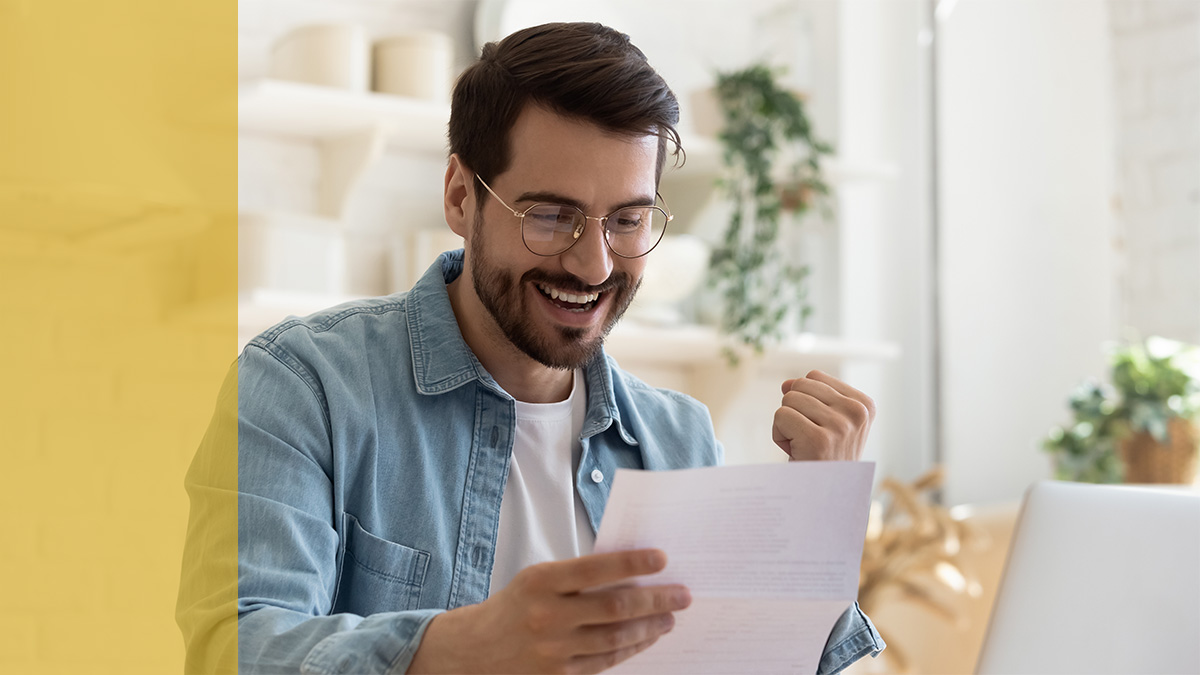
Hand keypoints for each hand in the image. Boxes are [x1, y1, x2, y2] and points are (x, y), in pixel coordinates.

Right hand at [408, 549, 689, 673]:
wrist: (474, 651)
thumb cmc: (515, 606)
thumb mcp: (537, 579)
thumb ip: (578, 576)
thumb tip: (633, 573)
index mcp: (541, 582)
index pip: (596, 569)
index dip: (632, 564)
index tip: (662, 559)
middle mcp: (547, 617)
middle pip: (614, 608)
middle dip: (655, 601)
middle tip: (682, 594)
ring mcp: (553, 651)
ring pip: (616, 639)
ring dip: (650, 627)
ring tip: (671, 617)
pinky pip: (605, 662)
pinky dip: (631, 648)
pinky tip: (648, 637)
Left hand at [771, 370, 875, 461]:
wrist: (826, 500)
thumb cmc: (824, 459)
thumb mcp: (825, 423)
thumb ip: (810, 397)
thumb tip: (786, 383)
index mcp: (865, 405)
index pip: (814, 377)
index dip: (805, 401)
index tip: (820, 427)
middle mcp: (857, 412)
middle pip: (800, 385)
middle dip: (794, 411)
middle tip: (807, 439)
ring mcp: (840, 426)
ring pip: (788, 399)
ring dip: (786, 424)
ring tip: (803, 446)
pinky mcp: (819, 440)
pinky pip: (780, 416)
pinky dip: (778, 435)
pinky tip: (794, 451)